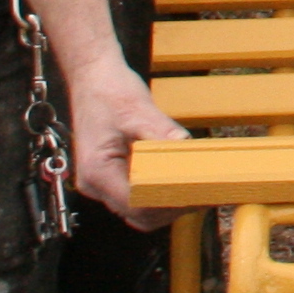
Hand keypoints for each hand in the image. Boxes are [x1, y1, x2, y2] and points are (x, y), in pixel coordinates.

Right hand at [61, 52, 190, 227]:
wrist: (92, 77)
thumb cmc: (108, 91)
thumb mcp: (136, 109)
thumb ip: (159, 132)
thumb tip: (183, 146)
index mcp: (97, 171)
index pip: (134, 204)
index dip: (165, 203)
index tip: (192, 195)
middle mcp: (96, 183)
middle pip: (138, 214)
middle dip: (170, 208)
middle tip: (201, 194)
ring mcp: (103, 181)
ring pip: (138, 208)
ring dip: (166, 202)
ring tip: (194, 189)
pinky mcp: (112, 175)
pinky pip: (137, 193)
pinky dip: (158, 191)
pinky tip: (179, 179)